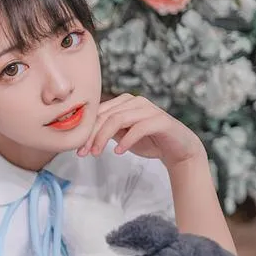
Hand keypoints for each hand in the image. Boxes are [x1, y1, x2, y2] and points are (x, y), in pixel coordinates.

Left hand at [78, 94, 204, 168]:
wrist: (178, 150)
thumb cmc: (149, 141)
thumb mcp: (122, 136)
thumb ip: (106, 131)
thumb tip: (82, 136)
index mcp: (124, 102)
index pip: (99, 113)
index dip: (86, 131)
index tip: (77, 150)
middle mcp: (136, 102)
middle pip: (105, 115)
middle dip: (91, 135)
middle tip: (83, 153)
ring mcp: (149, 109)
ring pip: (118, 119)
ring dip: (103, 137)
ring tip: (97, 153)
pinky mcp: (160, 121)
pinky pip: (139, 128)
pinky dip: (126, 140)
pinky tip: (119, 152)